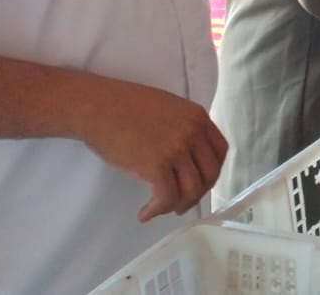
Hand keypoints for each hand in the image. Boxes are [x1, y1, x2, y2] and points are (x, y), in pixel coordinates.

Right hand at [74, 76, 228, 222]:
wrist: (98, 107)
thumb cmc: (125, 108)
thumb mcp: (168, 110)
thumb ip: (183, 129)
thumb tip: (187, 159)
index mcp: (198, 117)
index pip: (220, 151)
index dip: (212, 172)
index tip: (200, 183)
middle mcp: (193, 132)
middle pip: (210, 174)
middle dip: (197, 194)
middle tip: (180, 203)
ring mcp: (177, 148)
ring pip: (191, 190)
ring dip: (177, 205)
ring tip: (161, 208)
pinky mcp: (156, 164)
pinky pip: (167, 197)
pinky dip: (158, 210)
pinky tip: (145, 213)